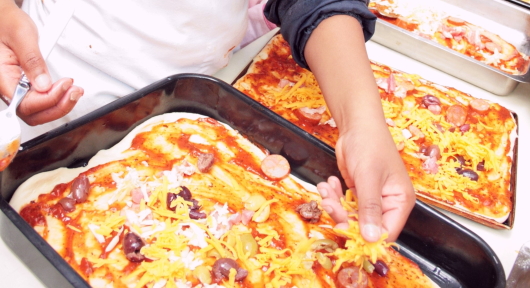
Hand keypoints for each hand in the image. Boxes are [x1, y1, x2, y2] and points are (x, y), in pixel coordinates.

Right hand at [0, 1, 82, 124]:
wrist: (3, 19)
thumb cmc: (7, 23)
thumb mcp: (22, 37)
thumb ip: (32, 61)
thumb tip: (44, 85)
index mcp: (2, 77)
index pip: (24, 104)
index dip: (48, 100)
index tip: (64, 86)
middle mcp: (8, 87)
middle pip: (32, 114)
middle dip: (57, 107)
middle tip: (74, 92)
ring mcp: (17, 89)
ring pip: (38, 111)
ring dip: (60, 105)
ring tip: (74, 91)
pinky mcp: (26, 87)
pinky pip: (41, 102)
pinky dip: (57, 99)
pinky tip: (67, 91)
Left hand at [317, 126, 415, 241]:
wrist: (357, 125)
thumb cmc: (369, 146)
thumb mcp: (368, 178)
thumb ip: (369, 209)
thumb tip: (369, 238)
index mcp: (400, 202)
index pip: (386, 232)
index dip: (365, 236)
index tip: (343, 229)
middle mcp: (388, 204)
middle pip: (366, 226)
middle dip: (344, 216)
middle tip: (328, 204)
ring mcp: (372, 199)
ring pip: (352, 216)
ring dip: (335, 206)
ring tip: (326, 190)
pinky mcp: (359, 192)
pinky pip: (345, 204)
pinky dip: (334, 197)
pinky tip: (329, 183)